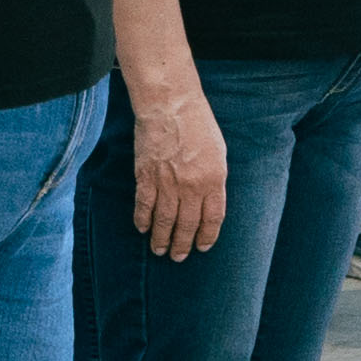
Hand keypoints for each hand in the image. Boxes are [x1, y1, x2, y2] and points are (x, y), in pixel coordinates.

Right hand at [131, 81, 228, 259]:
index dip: (207, 235)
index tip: (202, 246)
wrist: (170, 104)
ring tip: (160, 250)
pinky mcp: (146, 175)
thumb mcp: (218, 151)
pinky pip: (144, 204)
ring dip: (162, 238)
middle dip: (183, 244)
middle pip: (187, 224)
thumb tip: (209, 198)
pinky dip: (142, 219)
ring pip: (165, 220)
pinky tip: (142, 228)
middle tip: (178, 256)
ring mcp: (167, 183)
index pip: (212, 218)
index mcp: (214, 180)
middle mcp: (192, 186)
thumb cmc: (197, 122)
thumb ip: (215, 178)